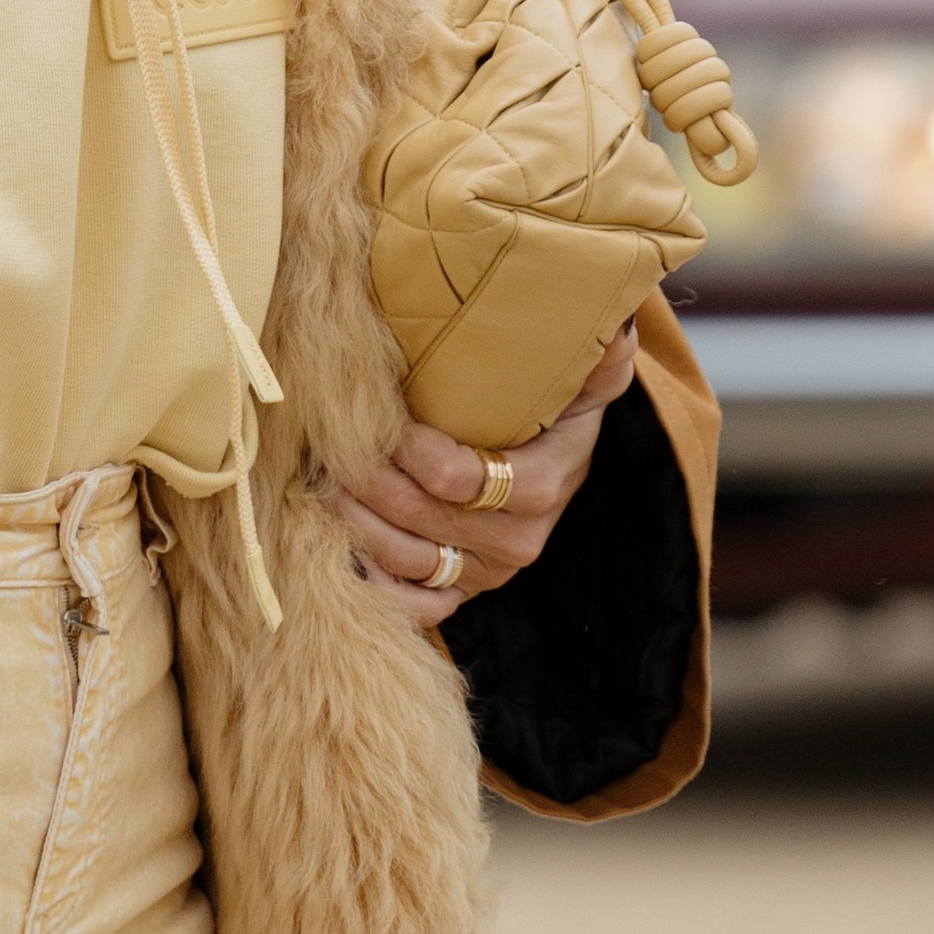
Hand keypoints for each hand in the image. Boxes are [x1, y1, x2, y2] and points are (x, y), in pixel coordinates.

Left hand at [314, 325, 638, 624]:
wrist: (555, 461)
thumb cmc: (557, 408)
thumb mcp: (585, 378)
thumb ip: (597, 356)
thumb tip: (615, 328)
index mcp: (539, 488)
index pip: (456, 478)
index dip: (404, 448)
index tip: (374, 411)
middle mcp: (515, 542)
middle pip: (417, 515)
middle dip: (363, 477)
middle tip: (326, 442)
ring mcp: (486, 573)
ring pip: (404, 558)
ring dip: (352, 521)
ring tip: (319, 480)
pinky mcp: (463, 591)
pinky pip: (413, 605)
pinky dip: (374, 583)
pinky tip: (340, 547)